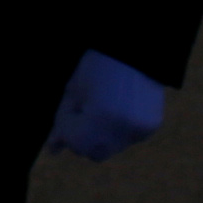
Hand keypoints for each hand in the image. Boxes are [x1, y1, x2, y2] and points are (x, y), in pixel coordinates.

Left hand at [47, 52, 170, 160]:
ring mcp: (140, 130)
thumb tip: (52, 150)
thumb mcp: (75, 90)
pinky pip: (127, 139)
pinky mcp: (150, 127)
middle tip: (84, 111)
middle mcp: (123, 129)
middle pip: (95, 153)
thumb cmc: (98, 64)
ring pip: (111, 148)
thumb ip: (63, 121)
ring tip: (102, 107)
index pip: (75, 141)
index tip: (70, 106)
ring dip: (101, 136)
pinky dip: (118, 130)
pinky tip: (118, 108)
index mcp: (102, 117)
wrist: (134, 49)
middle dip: (83, 138)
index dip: (67, 126)